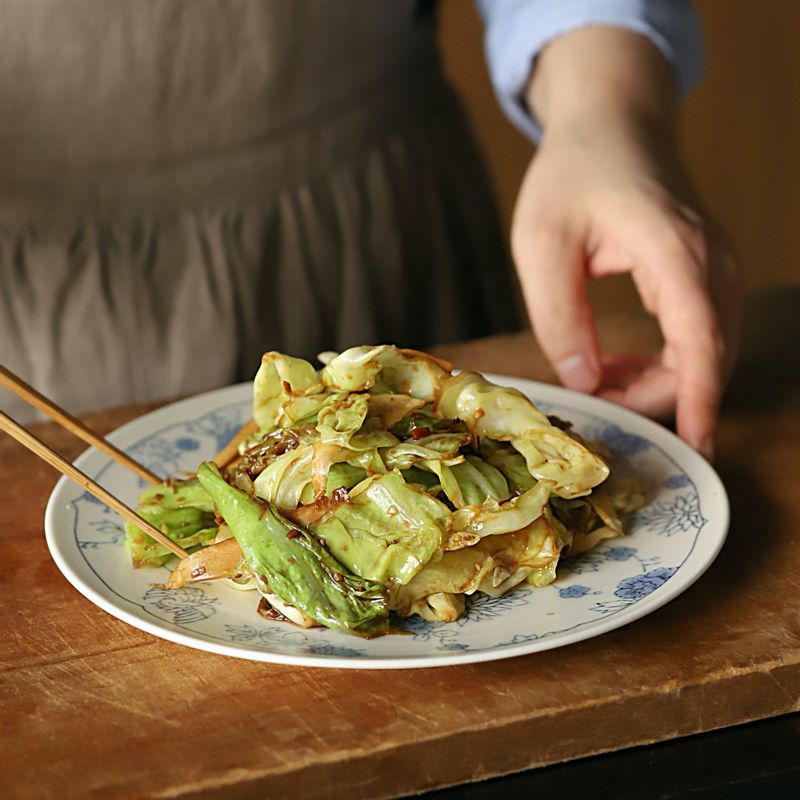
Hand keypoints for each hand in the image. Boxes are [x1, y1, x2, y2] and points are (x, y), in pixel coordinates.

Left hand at [512, 28, 740, 458]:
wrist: (612, 123)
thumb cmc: (572, 174)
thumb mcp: (540, 243)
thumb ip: (557, 315)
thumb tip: (583, 381)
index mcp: (674, 251)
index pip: (700, 342)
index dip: (698, 401)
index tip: (694, 448)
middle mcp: (712, 263)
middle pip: (706, 358)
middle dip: (654, 398)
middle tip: (594, 405)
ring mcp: (716, 268)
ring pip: (705, 353)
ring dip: (655, 383)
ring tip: (596, 378)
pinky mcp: (706, 275)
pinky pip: (696, 336)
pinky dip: (662, 363)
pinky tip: (614, 362)